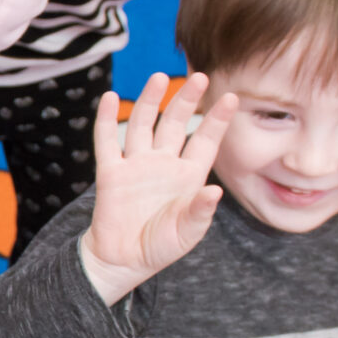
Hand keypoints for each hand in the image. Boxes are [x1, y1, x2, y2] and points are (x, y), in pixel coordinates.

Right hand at [78, 72, 236, 303]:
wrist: (123, 260)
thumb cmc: (160, 247)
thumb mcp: (187, 233)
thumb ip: (200, 212)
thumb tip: (215, 191)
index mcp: (189, 176)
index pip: (206, 140)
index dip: (218, 119)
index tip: (232, 97)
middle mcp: (164, 164)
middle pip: (175, 124)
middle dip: (186, 100)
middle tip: (198, 76)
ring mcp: (136, 165)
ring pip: (143, 124)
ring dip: (150, 100)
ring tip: (158, 77)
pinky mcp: (110, 172)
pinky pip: (107, 140)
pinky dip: (106, 119)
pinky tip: (109, 97)